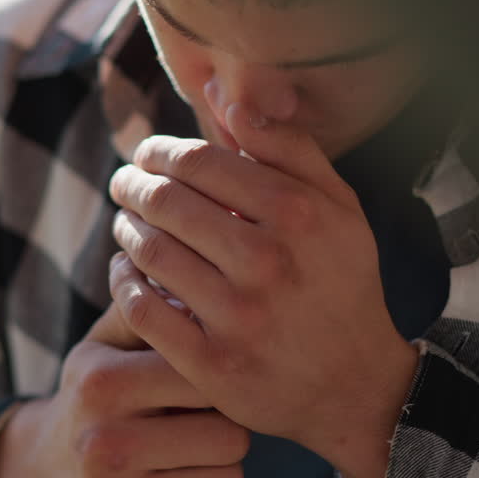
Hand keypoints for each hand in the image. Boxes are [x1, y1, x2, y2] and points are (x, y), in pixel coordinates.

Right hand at [0, 300, 248, 477]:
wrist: (45, 472)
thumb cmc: (92, 394)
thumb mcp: (103, 344)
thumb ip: (145, 306)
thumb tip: (184, 274)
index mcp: (101, 384)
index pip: (204, 375)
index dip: (217, 374)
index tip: (206, 376)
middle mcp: (106, 443)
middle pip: (229, 435)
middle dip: (226, 425)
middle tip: (204, 420)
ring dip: (226, 466)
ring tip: (198, 451)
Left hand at [106, 103, 417, 477]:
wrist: (357, 386)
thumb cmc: (338, 280)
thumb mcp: (336, 206)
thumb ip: (284, 143)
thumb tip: (222, 91)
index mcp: (298, 213)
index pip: (198, 161)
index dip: (159, 151)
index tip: (146, 154)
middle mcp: (268, 262)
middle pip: (165, 202)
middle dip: (132, 185)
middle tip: (122, 183)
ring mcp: (238, 316)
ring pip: (148, 250)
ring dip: (125, 228)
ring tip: (125, 221)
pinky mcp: (211, 363)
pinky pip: (140, 307)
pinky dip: (122, 281)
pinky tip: (124, 269)